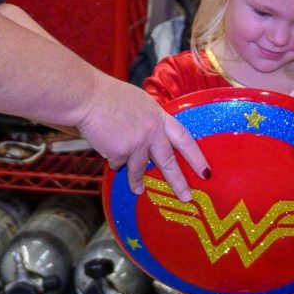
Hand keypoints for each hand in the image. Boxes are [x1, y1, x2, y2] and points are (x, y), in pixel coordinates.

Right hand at [77, 73, 207, 200]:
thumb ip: (148, 121)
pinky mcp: (121, 153)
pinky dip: (113, 160)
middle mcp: (152, 131)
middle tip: (186, 197)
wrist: (88, 97)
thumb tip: (148, 138)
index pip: (184, 138)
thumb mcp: (138, 104)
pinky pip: (118, 164)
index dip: (195, 156)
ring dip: (137, 181)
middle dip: (178, 182)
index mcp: (158, 116)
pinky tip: (106, 148)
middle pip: (168, 162)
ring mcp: (137, 143)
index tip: (205, 171)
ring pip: (140, 169)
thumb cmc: (108, 96)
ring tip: (138, 190)